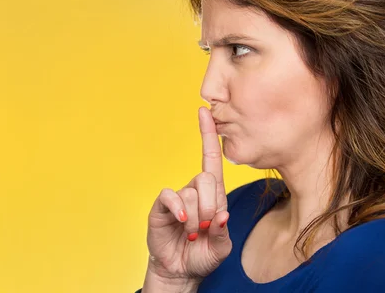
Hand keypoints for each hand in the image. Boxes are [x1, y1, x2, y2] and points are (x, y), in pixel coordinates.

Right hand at [145, 106, 231, 282]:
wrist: (181, 271)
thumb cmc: (202, 255)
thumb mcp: (221, 248)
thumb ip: (222, 232)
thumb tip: (222, 215)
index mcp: (214, 195)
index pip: (212, 159)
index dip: (209, 135)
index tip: (205, 112)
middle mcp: (195, 191)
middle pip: (207, 178)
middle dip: (210, 206)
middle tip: (205, 226)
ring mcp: (178, 198)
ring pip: (190, 192)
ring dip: (195, 217)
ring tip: (192, 232)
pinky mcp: (162, 206)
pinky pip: (170, 196)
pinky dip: (178, 209)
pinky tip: (181, 222)